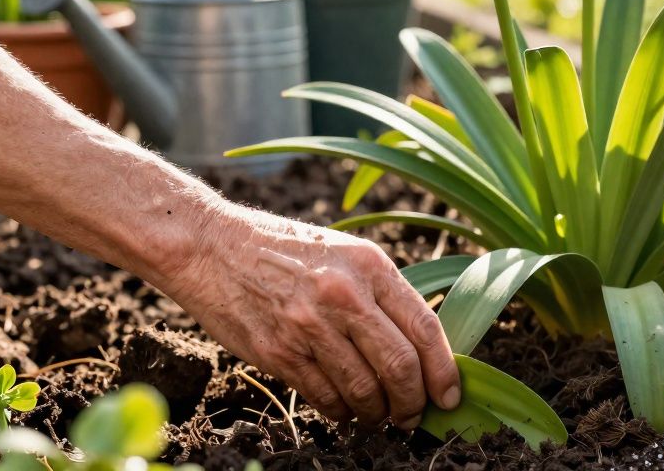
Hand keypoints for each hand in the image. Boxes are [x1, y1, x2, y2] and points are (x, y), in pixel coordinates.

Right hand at [161, 201, 460, 426]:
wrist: (213, 248)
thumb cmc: (287, 252)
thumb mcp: (345, 253)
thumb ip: (382, 294)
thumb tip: (423, 350)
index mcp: (370, 265)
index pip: (424, 327)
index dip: (444, 370)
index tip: (450, 395)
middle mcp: (344, 294)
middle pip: (400, 366)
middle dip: (414, 402)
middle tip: (414, 415)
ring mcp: (309, 326)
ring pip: (365, 390)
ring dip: (378, 413)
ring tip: (380, 416)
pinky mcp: (279, 352)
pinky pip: (326, 398)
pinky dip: (343, 412)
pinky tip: (346, 410)